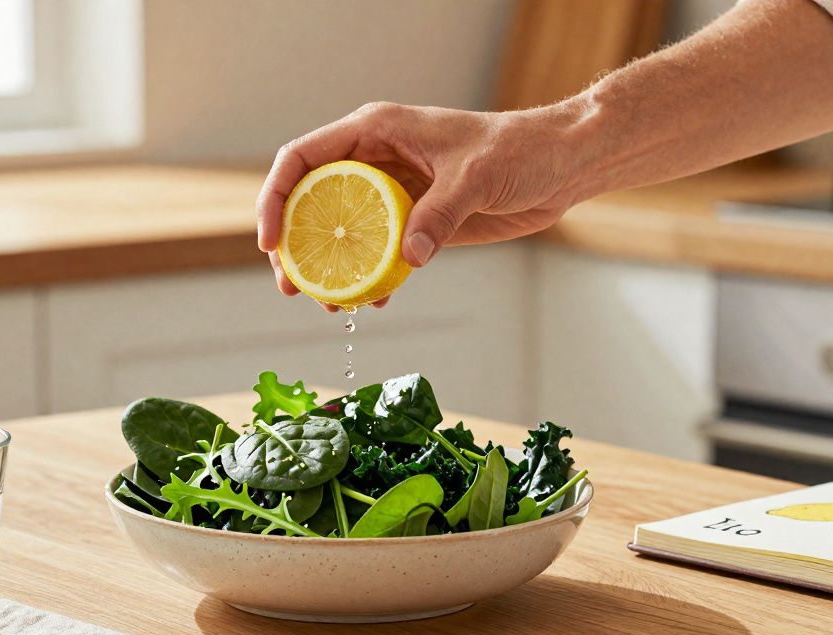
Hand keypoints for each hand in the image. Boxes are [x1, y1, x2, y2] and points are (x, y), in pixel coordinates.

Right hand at [256, 102, 584, 307]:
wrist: (561, 166)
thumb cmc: (520, 150)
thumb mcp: (476, 178)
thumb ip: (438, 215)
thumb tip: (407, 258)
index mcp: (375, 132)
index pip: (303, 160)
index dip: (276, 198)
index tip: (271, 243)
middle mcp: (374, 159)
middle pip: (310, 200)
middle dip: (294, 246)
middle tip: (291, 286)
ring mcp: (392, 192)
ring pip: (340, 232)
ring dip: (329, 270)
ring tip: (328, 305)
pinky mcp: (415, 221)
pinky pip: (377, 252)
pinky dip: (369, 278)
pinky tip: (373, 302)